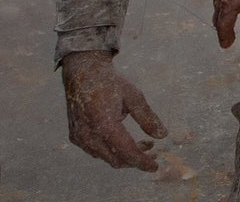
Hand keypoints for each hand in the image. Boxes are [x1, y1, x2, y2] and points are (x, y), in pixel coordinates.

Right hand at [61, 50, 166, 170]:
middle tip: (154, 152)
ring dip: (125, 155)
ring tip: (145, 144)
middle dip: (136, 159)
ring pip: (106, 157)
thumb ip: (148, 118)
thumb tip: (163, 136)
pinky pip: (96, 151)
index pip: (126, 152)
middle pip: (116, 159)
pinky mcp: (75, 137)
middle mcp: (89, 134)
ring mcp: (80, 137)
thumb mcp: (134, 97)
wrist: (83, 72)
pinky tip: (125, 140)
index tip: (155, 166)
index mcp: (104, 123)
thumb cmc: (111, 83)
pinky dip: (112, 150)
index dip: (142, 161)